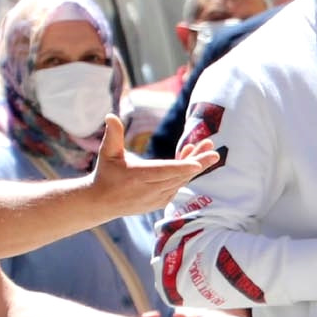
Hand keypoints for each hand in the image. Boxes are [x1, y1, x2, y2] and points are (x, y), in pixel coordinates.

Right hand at [89, 116, 219, 215]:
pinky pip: (179, 185)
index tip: (198, 163)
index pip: (164, 171)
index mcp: (138, 176)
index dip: (182, 167)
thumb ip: (113, 134)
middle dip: (198, 162)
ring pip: (182, 180)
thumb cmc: (105, 173)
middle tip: (213, 150)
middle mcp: (150, 190)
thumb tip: (110, 115)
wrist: (103, 202)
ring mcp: (157, 198)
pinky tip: (194, 158)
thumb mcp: (107, 152)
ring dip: (195, 164)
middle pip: (179, 175)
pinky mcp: (162, 201)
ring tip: (206, 147)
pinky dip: (186, 173)